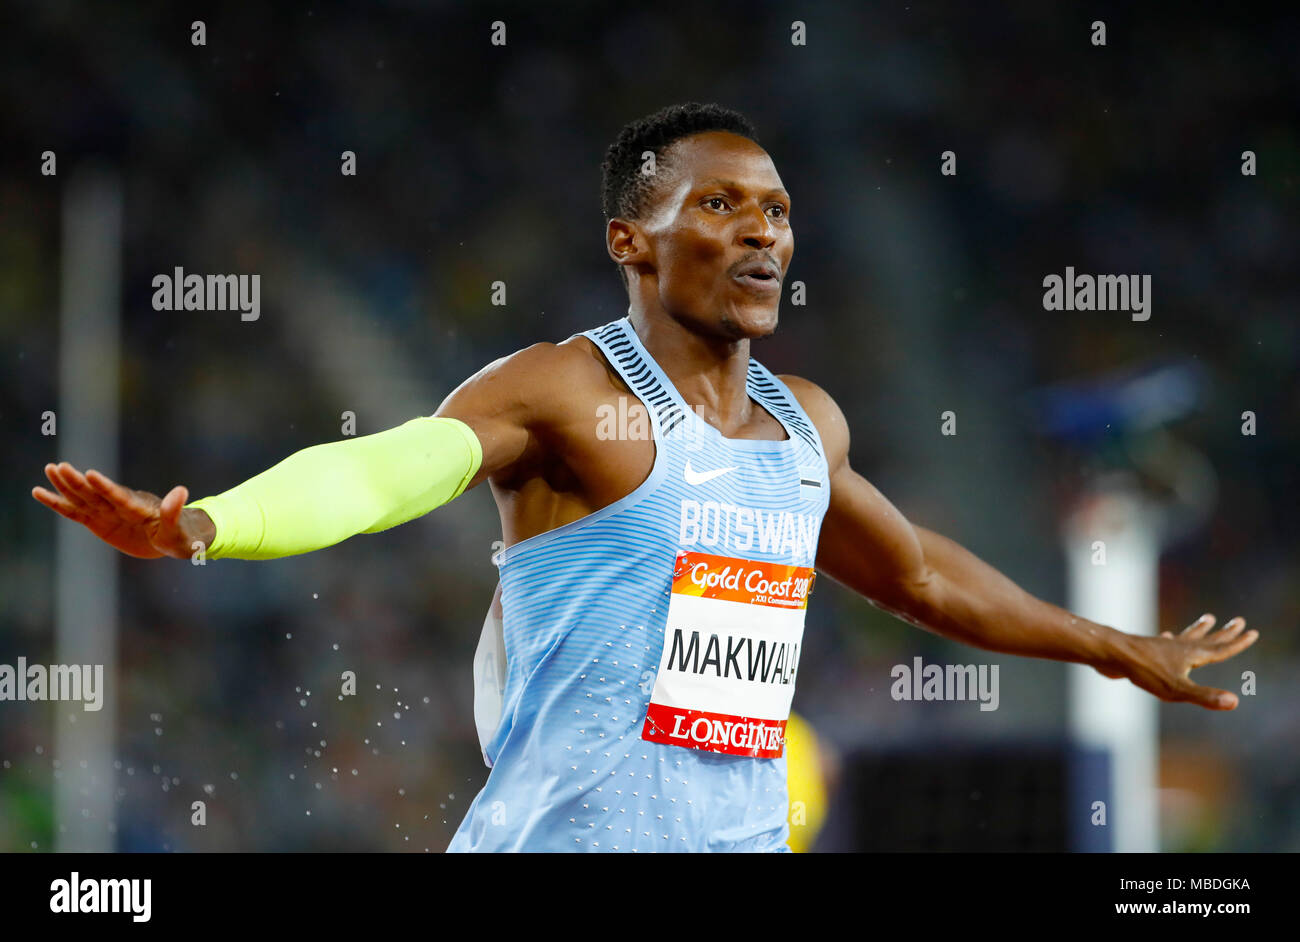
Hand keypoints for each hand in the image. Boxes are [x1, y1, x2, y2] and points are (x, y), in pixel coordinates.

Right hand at [32, 461, 213, 559]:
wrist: (176, 538)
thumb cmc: (182, 535)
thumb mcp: (179, 529)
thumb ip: (175, 511)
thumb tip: (182, 490)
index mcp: (139, 508)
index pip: (120, 496)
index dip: (106, 487)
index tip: (91, 474)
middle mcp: (120, 506)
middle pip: (96, 493)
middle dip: (78, 482)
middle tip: (60, 466)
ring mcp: (108, 513)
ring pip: (83, 498)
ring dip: (66, 485)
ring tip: (50, 469)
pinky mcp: (99, 522)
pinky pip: (75, 512)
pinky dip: (57, 503)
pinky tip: (39, 491)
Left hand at [1098, 613, 1257, 709]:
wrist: (1110, 654)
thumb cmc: (1144, 671)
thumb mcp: (1176, 689)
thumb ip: (1205, 696)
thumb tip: (1235, 702)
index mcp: (1191, 655)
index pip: (1220, 649)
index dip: (1237, 643)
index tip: (1252, 632)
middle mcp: (1179, 647)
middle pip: (1207, 639)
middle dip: (1225, 633)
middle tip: (1239, 620)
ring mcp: (1162, 647)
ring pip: (1186, 637)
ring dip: (1199, 629)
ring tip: (1208, 618)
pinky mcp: (1146, 650)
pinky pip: (1164, 643)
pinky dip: (1170, 639)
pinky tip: (1166, 636)